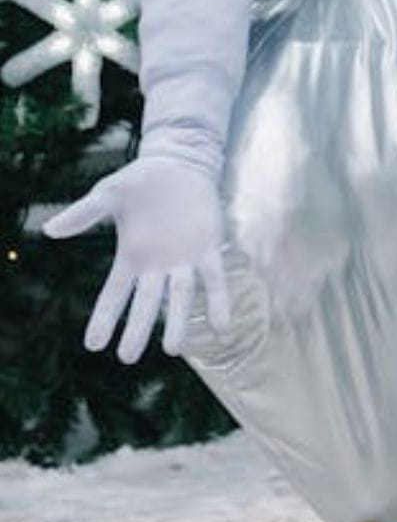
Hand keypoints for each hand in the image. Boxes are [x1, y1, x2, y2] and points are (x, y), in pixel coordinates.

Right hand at [44, 155, 231, 363]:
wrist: (179, 164)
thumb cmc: (141, 181)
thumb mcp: (108, 194)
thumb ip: (83, 213)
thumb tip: (48, 229)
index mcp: (130, 257)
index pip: (114, 295)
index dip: (105, 318)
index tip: (94, 345)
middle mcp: (156, 266)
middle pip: (146, 303)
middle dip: (138, 329)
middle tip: (127, 357)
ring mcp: (183, 259)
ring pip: (180, 296)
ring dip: (178, 322)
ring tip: (174, 350)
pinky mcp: (208, 248)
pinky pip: (214, 279)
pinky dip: (218, 301)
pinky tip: (223, 326)